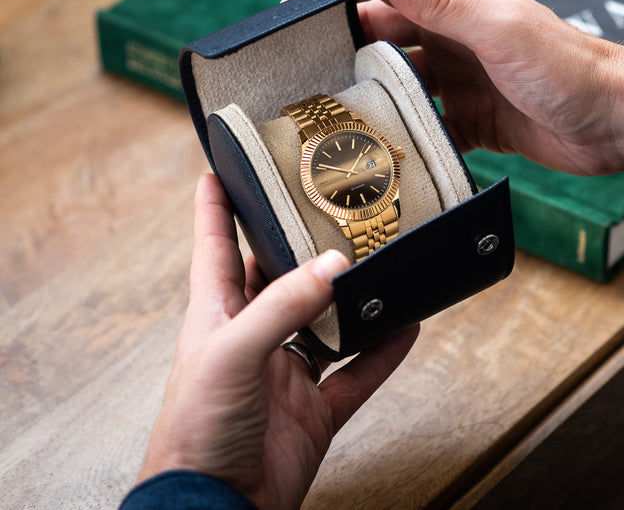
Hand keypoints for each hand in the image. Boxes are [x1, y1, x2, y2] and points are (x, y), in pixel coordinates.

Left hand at [138, 174, 417, 508]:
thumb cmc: (196, 434)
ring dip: (354, 300)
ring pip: (327, 324)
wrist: (217, 507)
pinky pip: (357, 373)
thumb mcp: (232, 355)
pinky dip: (384, 352)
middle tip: (332, 209)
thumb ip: (282, 307)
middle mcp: (253, 338)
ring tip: (382, 264)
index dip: (215, 206)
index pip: (215, 246)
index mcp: (217, 316)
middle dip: (302, 245)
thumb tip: (334, 267)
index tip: (222, 168)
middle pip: (279, 277)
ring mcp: (286, 375)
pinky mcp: (315, 411)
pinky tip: (406, 328)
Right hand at [288, 0, 623, 175]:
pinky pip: (426, 127)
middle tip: (297, 80)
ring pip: (399, 86)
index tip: (290, 11)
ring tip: (328, 123)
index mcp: (455, 4)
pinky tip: (381, 155)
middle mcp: (454, 38)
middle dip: (339, 53)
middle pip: (380, 39)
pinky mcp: (475, 121)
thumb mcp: (499, 28)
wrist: (616, 120)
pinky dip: (403, 138)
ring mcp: (463, 80)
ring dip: (368, 100)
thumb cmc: (569, 67)